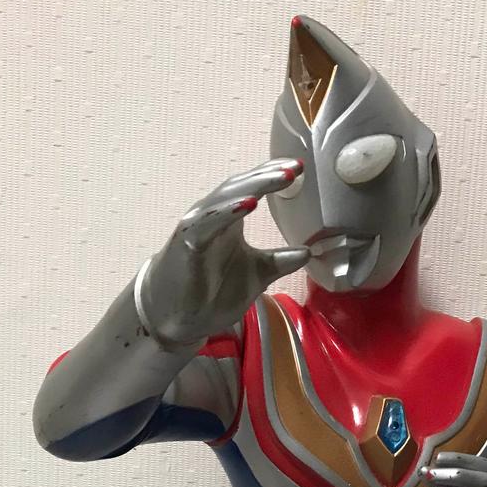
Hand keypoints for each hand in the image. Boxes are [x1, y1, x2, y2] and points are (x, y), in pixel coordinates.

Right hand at [137, 159, 309, 347]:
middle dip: (268, 175)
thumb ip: (280, 262)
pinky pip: (209, 222)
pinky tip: (249, 203)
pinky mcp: (188, 243)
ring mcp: (200, 227)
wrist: (177, 319)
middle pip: (242, 186)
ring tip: (279, 177)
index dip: (273, 176)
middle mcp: (214, 217)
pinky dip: (228, 211)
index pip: (252, 188)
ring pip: (226, 197)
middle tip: (295, 167)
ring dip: (254, 185)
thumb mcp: (257, 275)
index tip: (299, 168)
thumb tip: (309, 252)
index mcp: (230, 220)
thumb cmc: (211, 293)